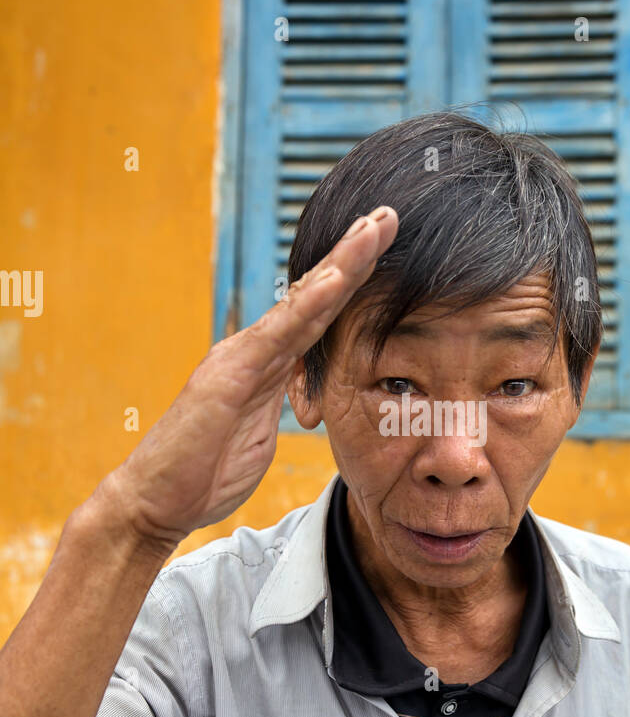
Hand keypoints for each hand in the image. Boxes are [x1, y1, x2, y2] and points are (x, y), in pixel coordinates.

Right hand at [95, 207, 397, 551]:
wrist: (154, 502)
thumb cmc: (202, 475)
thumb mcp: (259, 437)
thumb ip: (282, 408)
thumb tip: (306, 398)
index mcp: (265, 366)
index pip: (318, 316)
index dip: (352, 282)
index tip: (384, 248)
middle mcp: (253, 351)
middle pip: (315, 296)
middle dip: (354, 255)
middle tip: (389, 214)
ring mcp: (241, 358)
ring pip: (302, 303)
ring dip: (341, 263)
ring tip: (374, 226)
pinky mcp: (230, 375)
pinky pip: (278, 335)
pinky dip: (309, 304)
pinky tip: (337, 278)